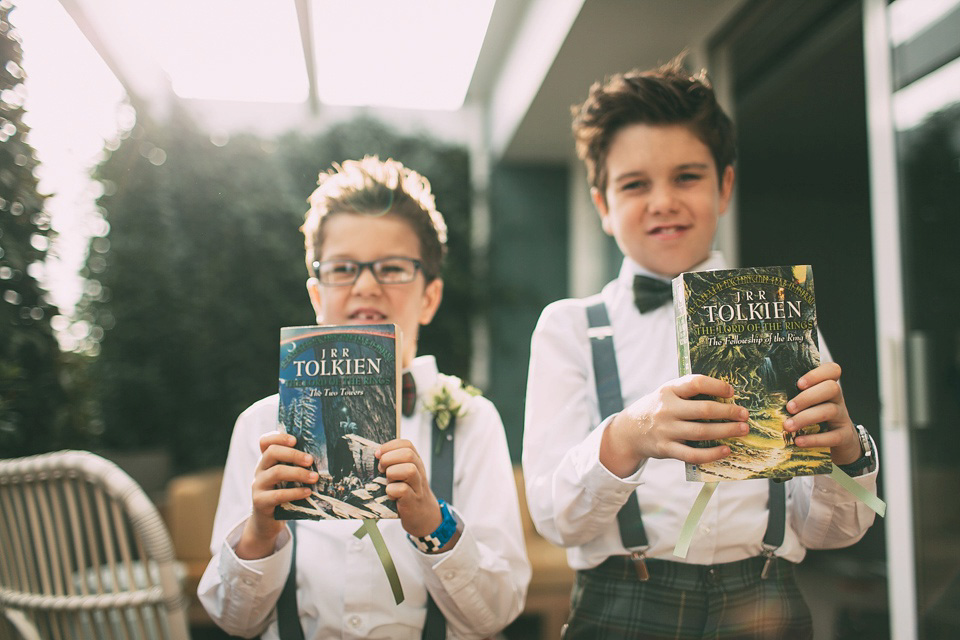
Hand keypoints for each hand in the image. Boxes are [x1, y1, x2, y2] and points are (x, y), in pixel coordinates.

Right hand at [236, 432, 317, 559]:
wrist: (267, 522)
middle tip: (310, 460)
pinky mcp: (260, 502)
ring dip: (298, 473)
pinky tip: (307, 492)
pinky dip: (295, 492)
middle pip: (272, 452)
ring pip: (276, 472)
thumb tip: (322, 458)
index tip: (295, 440)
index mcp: (266, 461)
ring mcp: (258, 485)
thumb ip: (296, 467)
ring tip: (314, 477)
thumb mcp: (287, 479)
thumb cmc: (283, 496)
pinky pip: (278, 495)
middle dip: (293, 454)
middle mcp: (259, 470)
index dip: (278, 437)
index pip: (265, 441)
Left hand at [376, 439, 443, 537]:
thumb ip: (395, 463)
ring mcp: (417, 486)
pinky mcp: (412, 501)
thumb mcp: (405, 474)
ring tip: (387, 481)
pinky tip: (390, 494)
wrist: (424, 515)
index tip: (378, 454)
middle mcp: (419, 472)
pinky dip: (392, 490)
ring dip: (392, 474)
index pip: (406, 444)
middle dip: (388, 459)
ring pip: (409, 470)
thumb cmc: (409, 493)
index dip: (389, 446)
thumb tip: (376, 454)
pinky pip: (402, 490)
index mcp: (416, 462)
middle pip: (408, 454)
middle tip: (381, 469)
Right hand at [600, 374, 749, 476]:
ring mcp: (666, 430)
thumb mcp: (667, 393)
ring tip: (742, 430)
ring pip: (702, 432)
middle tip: (744, 414)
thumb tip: (726, 395)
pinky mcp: (666, 449)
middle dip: (728, 412)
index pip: (695, 383)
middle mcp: (666, 409)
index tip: (731, 391)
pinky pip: (693, 454)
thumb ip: (688, 392)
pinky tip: (726, 450)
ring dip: (726, 431)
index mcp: (668, 390)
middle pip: (703, 410)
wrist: (629, 431)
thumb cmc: (658, 409)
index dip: (716, 386)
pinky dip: (712, 454)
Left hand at [783, 362, 860, 464]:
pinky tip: (799, 441)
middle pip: (831, 388)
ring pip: (830, 411)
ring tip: (788, 426)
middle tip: (789, 407)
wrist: (840, 442)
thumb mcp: (808, 404)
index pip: (832, 370)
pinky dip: (814, 439)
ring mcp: (842, 417)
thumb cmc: (816, 418)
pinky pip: (833, 436)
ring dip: (806, 418)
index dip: (817, 374)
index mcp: (827, 388)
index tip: (799, 384)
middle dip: (807, 397)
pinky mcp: (844, 436)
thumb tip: (763, 393)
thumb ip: (793, 395)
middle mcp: (837, 400)